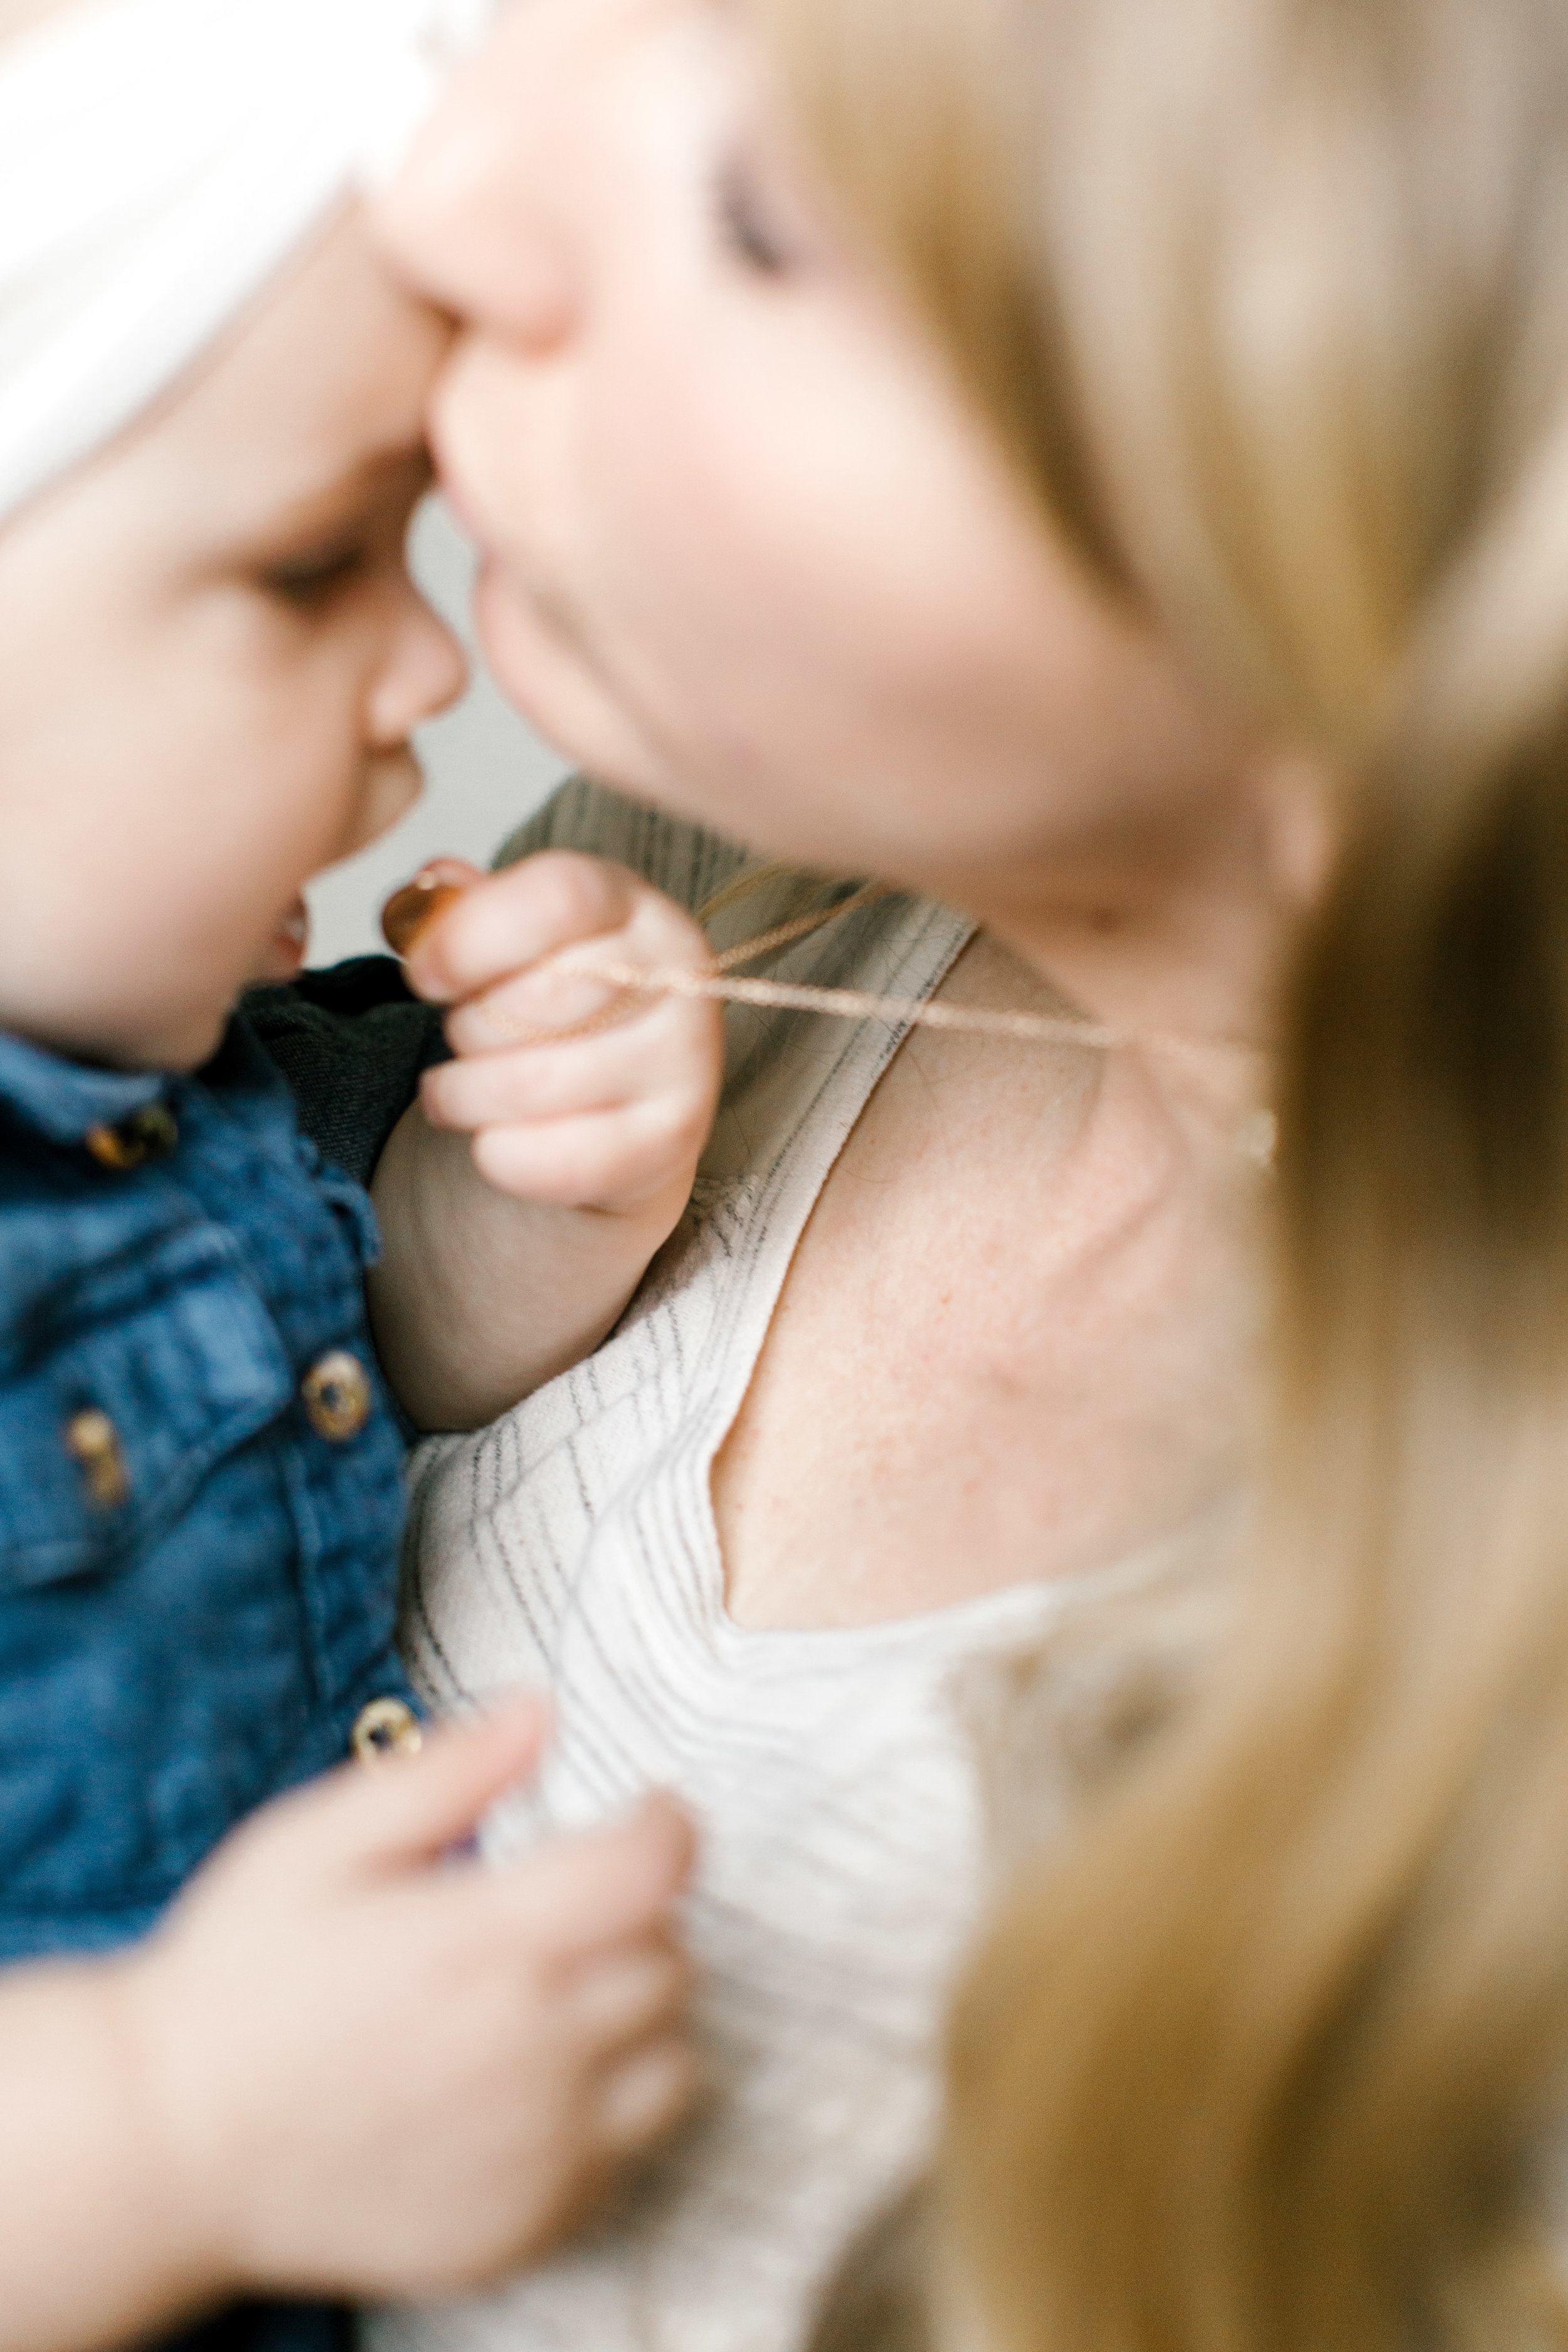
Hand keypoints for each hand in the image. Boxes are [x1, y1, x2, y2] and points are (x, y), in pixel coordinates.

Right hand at [116, 1705, 696, 2298]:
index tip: (647, 1814)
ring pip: (672, 2063)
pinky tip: (535, 2083)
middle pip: (670, 1961)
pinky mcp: (523, 2226)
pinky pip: (625, 2159)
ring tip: (564, 1995)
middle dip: (640, 1916)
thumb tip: (539, 1712)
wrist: (167, 2143)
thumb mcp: (320, 1840)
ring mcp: (535, 2150)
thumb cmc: (236, 1983)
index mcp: (489, 1942)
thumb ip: (448, 1772)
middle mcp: (533, 2050)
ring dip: (642, 2017)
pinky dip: (608, 2113)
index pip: (653, 1870)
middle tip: (575, 1905)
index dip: (666, 1824)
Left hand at [387, 853, 723, 1213]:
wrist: (627, 1098)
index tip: (426, 975)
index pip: (556, 899)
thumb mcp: (517, 939)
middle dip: (465, 1027)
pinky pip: (548, 1161)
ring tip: (465, 1089)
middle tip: (466, 1034)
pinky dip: (497, 1155)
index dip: (469, 938)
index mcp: (632, 907)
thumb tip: (434, 888)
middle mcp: (677, 977)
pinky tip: (499, 1136)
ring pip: (527, 1087)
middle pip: (530, 999)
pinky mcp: (673, 1142)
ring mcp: (686, 1063)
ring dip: (464, 1095)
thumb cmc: (561, 1007)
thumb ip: (466, 909)